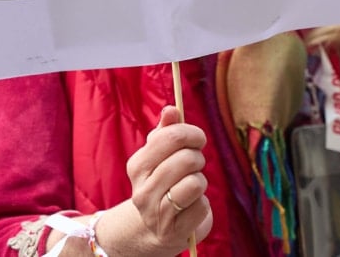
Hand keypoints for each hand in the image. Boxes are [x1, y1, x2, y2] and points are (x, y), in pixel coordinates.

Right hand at [98, 107, 211, 254]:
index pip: (170, 137)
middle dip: (198, 158)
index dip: (191, 133)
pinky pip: (201, 206)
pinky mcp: (173, 232)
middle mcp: (142, 190)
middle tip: (195, 164)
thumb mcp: (160, 156)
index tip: (198, 138)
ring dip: (200, 181)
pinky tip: (190, 206)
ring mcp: (156, 214)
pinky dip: (202, 204)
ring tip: (191, 186)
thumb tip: (171, 108)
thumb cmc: (163, 183)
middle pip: (187, 159)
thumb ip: (166, 131)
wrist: (156, 229)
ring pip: (195, 183)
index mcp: (137, 166)